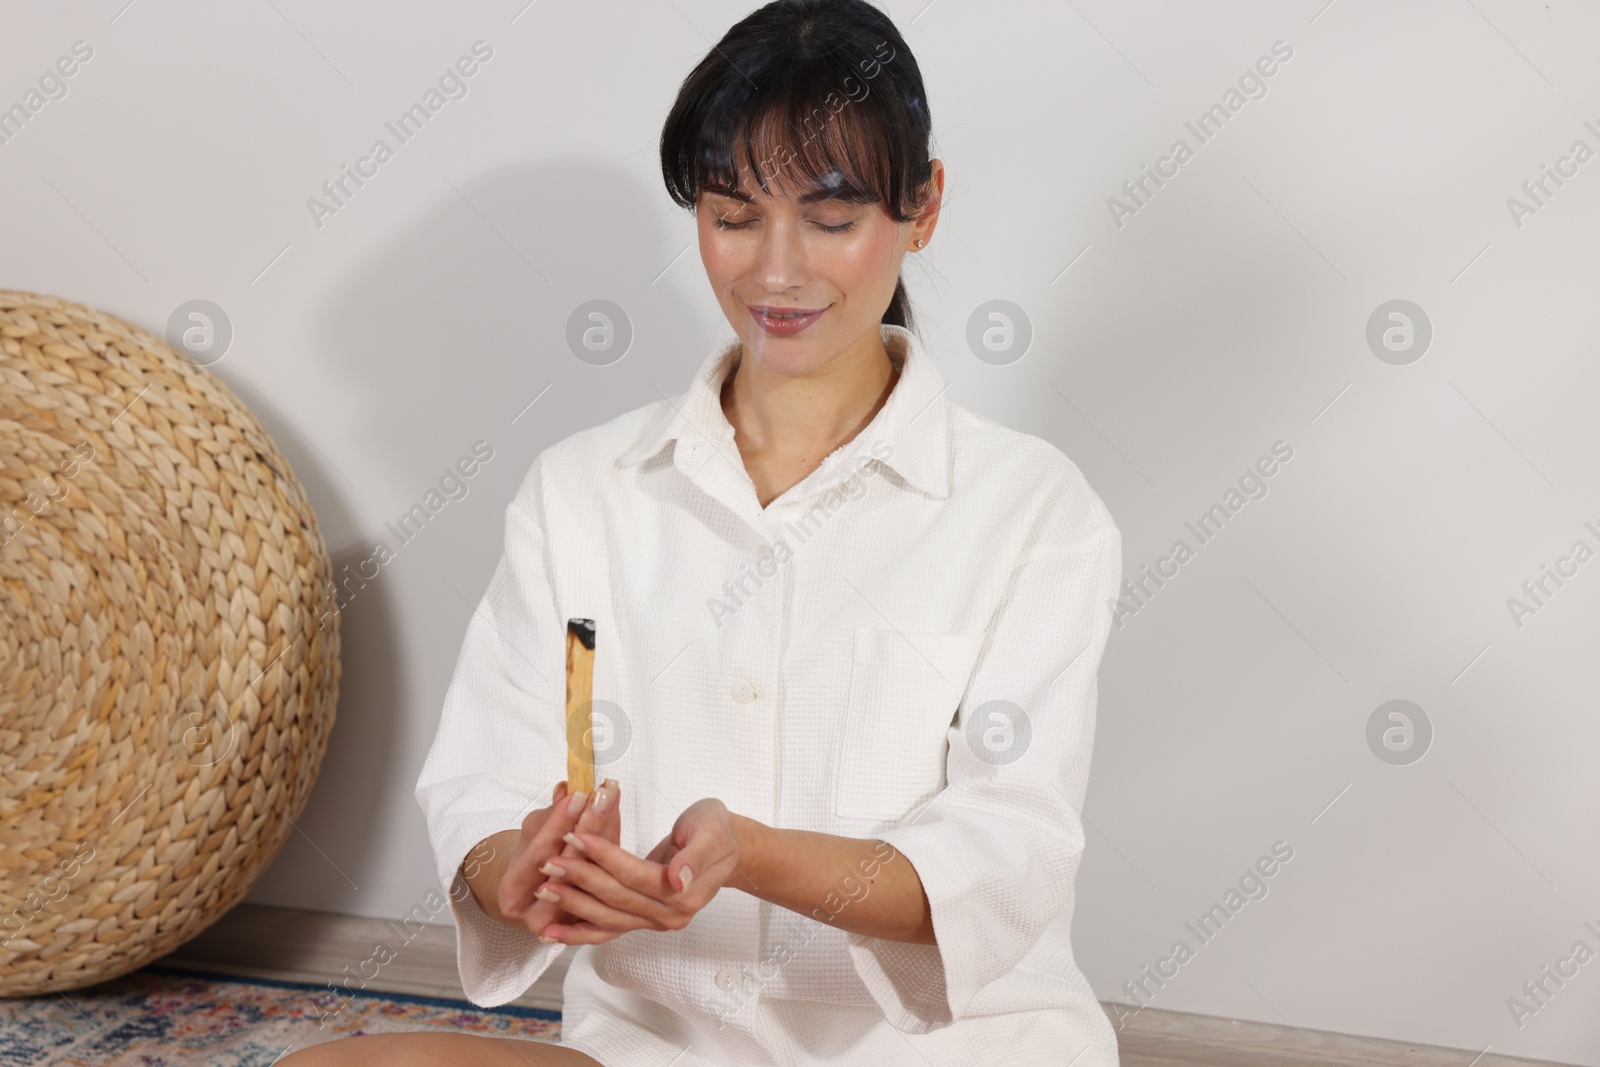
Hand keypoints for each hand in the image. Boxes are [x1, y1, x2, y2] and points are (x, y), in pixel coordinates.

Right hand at [498, 778, 620, 936]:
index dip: (560, 822)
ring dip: (605, 833)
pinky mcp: (590, 922)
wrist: (534, 889)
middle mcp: (537, 913)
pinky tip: (616, 819)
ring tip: (612, 800)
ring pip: (593, 875)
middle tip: (602, 794)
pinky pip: (606, 878)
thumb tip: (568, 789)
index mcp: (514, 892)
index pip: (539, 853)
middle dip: (589, 825)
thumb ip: (550, 815)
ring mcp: (568, 923)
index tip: (577, 794)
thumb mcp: (533, 834)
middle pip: (570, 867)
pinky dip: (612, 847)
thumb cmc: (532, 858)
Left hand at [536, 797, 753, 944]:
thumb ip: (694, 857)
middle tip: (548, 862)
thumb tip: (677, 880)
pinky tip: (553, 931)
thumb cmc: (718, 831)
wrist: (728, 848)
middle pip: (616, 899)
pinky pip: (608, 930)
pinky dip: (580, 932)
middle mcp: (670, 916)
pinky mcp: (643, 919)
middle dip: (580, 879)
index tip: (576, 835)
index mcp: (686, 894)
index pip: (635, 876)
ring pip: (607, 918)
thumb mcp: (712, 832)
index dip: (604, 856)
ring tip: (544, 887)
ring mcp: (656, 921)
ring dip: (574, 904)